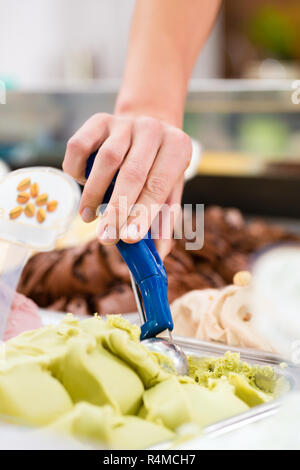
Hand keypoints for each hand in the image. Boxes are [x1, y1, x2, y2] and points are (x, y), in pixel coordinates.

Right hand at [62, 113, 191, 257]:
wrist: (146, 129)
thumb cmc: (158, 169)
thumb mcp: (168, 192)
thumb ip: (164, 223)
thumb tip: (158, 256)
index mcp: (177, 148)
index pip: (158, 186)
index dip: (142, 214)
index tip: (128, 239)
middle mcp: (153, 130)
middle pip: (132, 174)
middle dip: (116, 211)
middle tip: (105, 238)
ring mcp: (125, 122)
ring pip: (106, 160)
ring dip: (94, 194)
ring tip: (88, 217)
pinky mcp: (99, 120)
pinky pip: (80, 145)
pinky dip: (76, 168)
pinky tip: (81, 184)